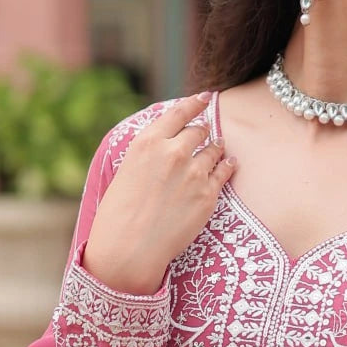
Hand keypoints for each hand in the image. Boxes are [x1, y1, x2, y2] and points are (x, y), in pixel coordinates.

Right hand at [82, 93, 235, 294]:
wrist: (129, 249)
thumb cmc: (119, 212)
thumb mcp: (127, 169)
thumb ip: (150, 151)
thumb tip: (168, 140)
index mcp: (148, 142)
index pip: (180, 112)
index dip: (196, 103)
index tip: (205, 97)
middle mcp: (174, 152)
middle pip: (200, 130)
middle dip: (202, 132)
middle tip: (203, 136)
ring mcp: (194, 173)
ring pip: (215, 148)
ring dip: (215, 148)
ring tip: (216, 150)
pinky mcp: (208, 195)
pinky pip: (225, 171)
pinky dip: (227, 166)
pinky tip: (227, 165)